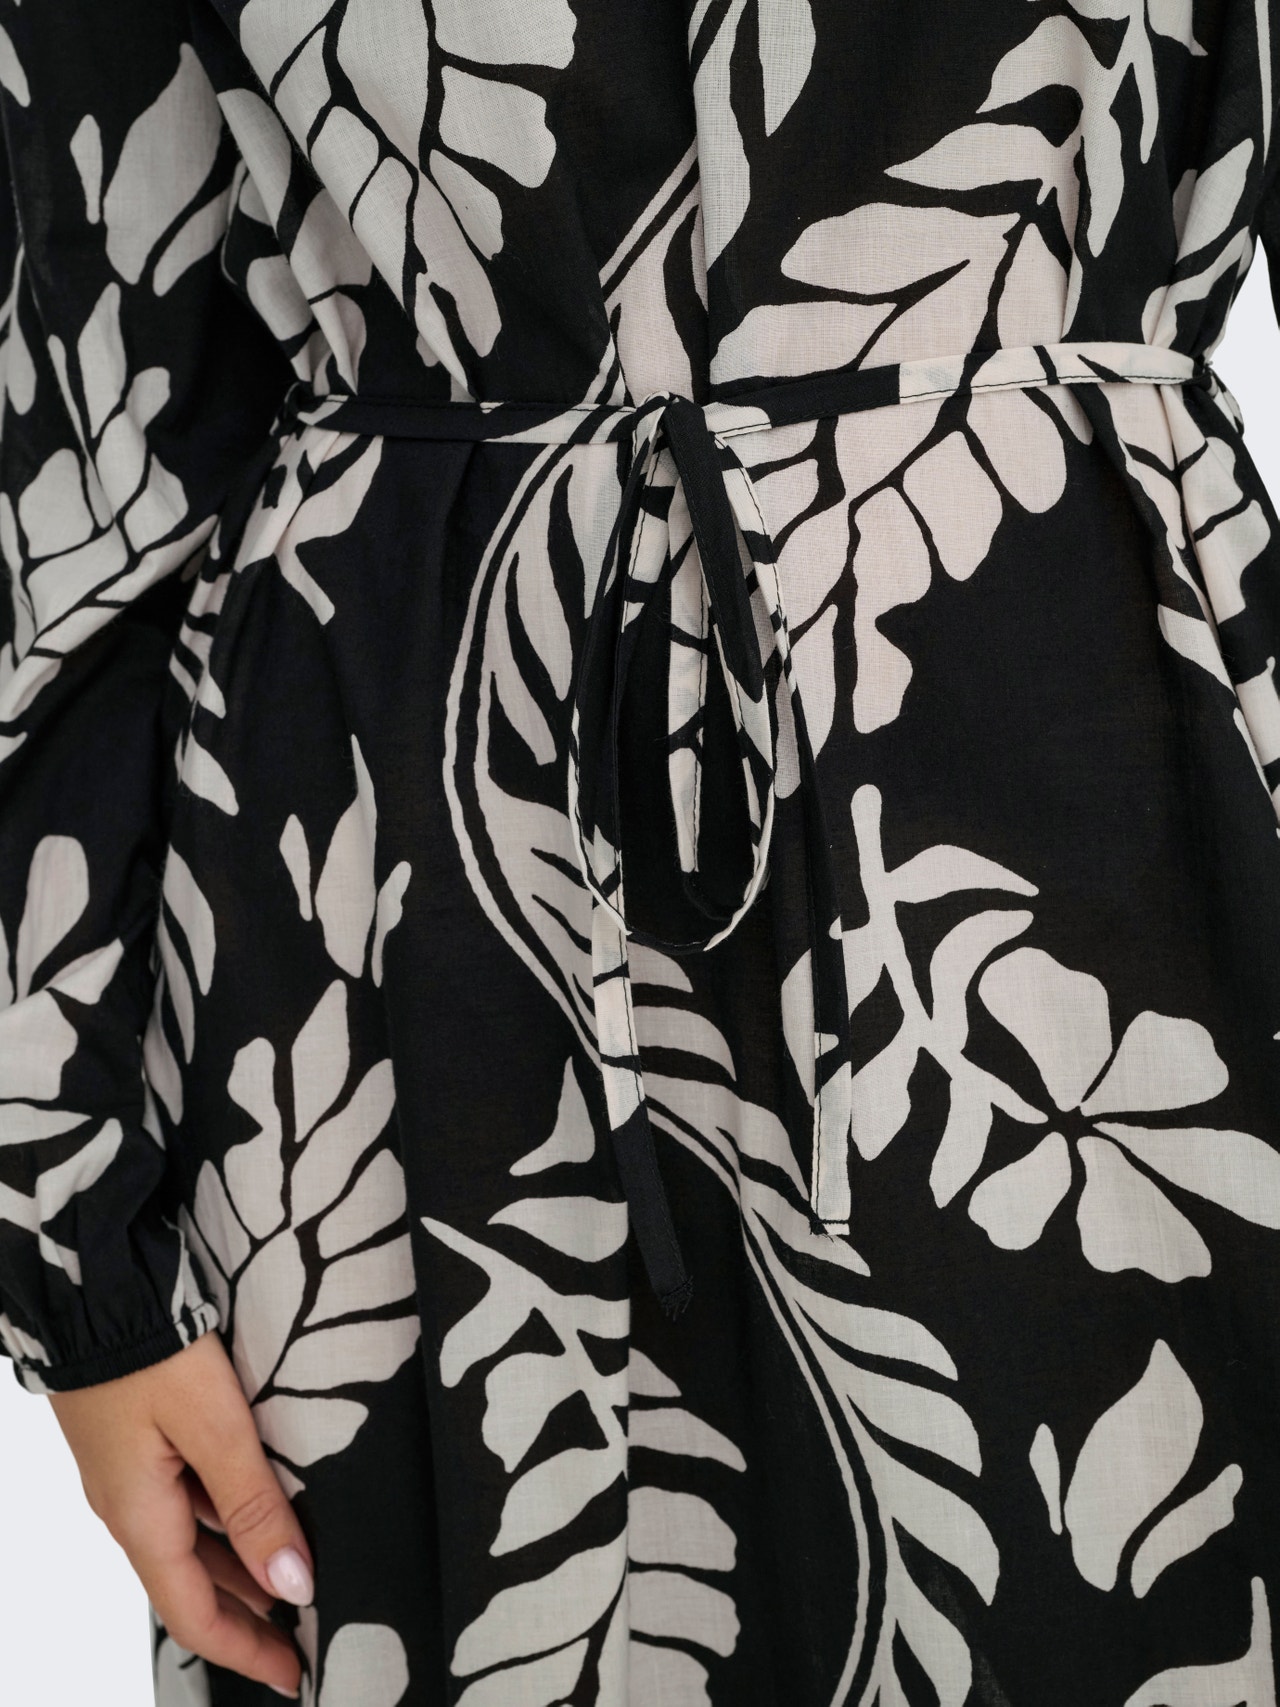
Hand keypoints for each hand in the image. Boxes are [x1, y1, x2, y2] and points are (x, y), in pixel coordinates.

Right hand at [47, 1330, 312, 1698]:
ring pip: (195, 1536)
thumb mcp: (213, 1426)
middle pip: (196, 1581)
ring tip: (301, 1574)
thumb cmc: (149, 1350)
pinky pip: (188, 1495)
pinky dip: (228, 1516)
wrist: (92, 1287)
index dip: (247, 1651)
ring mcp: (131, 1470)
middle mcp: (130, 1505)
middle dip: (252, 1612)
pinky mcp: (139, 1436)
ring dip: (243, 1563)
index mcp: (139, 1518)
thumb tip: (294, 1585)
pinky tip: (268, 1502)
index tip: (298, 1676)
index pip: (194, 1614)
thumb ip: (254, 1505)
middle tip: (312, 1629)